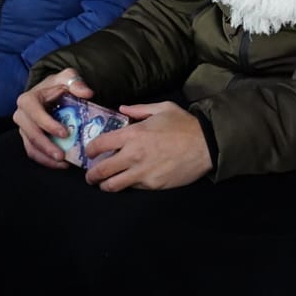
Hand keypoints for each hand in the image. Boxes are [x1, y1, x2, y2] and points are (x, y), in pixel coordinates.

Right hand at [14, 69, 92, 168]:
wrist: (49, 91)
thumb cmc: (57, 85)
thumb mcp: (67, 78)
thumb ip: (76, 82)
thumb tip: (87, 93)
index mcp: (28, 100)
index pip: (35, 114)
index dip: (48, 125)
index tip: (65, 133)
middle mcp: (21, 115)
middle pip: (31, 134)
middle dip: (47, 146)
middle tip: (63, 156)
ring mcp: (23, 129)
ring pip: (31, 147)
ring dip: (46, 158)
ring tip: (63, 163)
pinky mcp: (28, 139)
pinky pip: (34, 153)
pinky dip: (46, 161)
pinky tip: (61, 164)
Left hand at [83, 101, 211, 190]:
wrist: (206, 145)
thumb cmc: (184, 124)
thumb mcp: (162, 108)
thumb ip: (139, 109)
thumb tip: (122, 109)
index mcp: (133, 134)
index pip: (100, 144)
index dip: (90, 150)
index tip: (89, 153)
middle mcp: (133, 155)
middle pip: (101, 171)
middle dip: (91, 175)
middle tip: (91, 175)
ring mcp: (142, 173)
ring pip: (113, 185)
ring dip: (105, 185)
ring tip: (104, 183)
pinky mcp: (153, 185)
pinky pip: (133, 187)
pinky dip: (128, 185)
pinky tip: (129, 181)